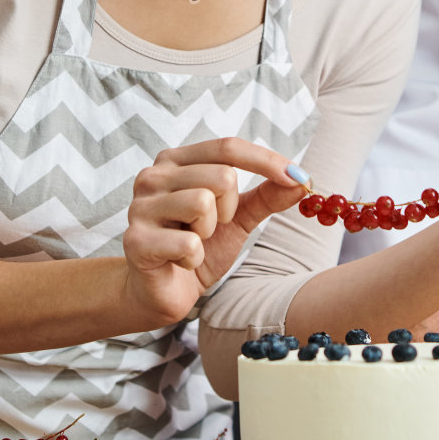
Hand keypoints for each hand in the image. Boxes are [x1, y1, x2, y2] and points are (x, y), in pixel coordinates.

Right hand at [121, 137, 309, 325]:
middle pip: (222, 175)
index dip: (266, 161)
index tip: (301, 177)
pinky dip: (194, 258)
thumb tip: (302, 181)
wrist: (161, 292)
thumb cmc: (196, 247)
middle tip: (212, 227)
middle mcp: (153, 175)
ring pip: (203, 203)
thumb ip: (266, 196)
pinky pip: (188, 242)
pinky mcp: (136, 240)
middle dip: (229, 209)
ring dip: (209, 233)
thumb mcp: (237, 218)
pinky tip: (180, 261)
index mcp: (176, 161)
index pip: (228, 147)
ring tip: (193, 241)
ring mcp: (141, 207)